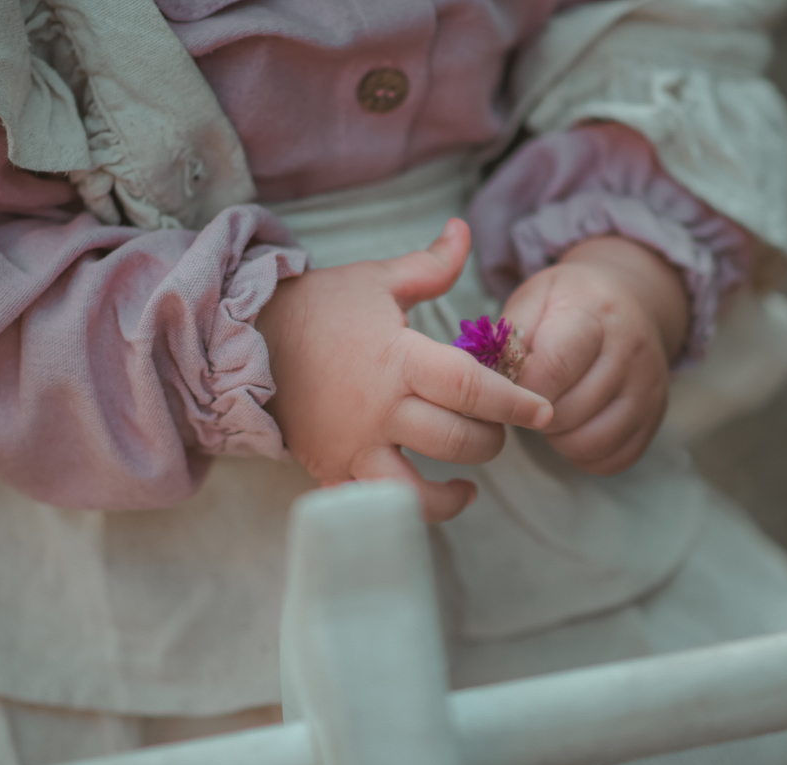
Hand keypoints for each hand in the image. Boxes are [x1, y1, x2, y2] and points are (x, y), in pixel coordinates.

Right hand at [256, 219, 552, 521]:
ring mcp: (353, 446)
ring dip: (452, 495)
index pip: (472, 389)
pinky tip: (422, 500)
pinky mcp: (331, 469)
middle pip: (457, 442)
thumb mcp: (376, 280)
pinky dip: (402, 513)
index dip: (515, 403)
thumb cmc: (317, 308)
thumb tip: (464, 229)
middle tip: (499, 429)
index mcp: (398, 359)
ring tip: (469, 482)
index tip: (543, 411)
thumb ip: (430, 266)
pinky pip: (372, 506)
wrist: (243, 342)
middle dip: (492, 440)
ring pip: (416, 491)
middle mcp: (379, 410)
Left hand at [501, 236, 688, 475]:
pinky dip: (586, 455)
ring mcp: (648, 387)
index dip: (520, 387)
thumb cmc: (572, 303)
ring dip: (559, 439)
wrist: (631, 301)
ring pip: (591, 441)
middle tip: (528, 399)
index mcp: (594, 313)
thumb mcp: (535, 296)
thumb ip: (509, 335)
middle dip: (535, 414)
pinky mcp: (655, 416)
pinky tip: (574, 429)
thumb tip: (489, 378)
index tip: (509, 385)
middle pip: (569, 411)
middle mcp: (630, 350)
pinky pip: (615, 459)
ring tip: (550, 414)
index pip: (553, 367)